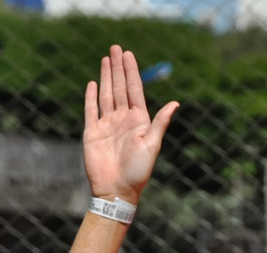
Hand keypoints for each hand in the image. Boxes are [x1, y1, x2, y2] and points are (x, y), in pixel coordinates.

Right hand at [83, 45, 178, 205]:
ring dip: (106, 76)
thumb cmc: (138, 171)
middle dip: (118, 67)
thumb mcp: (152, 145)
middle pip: (119, 87)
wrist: (116, 190)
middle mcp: (122, 119)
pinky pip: (91, 110)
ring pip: (106, 95)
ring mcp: (107, 125)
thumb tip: (175, 103)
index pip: (134, 89)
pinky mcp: (92, 133)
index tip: (129, 54)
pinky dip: (91, 97)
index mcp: (138, 120)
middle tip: (116, 48)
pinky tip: (93, 84)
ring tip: (105, 59)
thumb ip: (160, 123)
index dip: (131, 71)